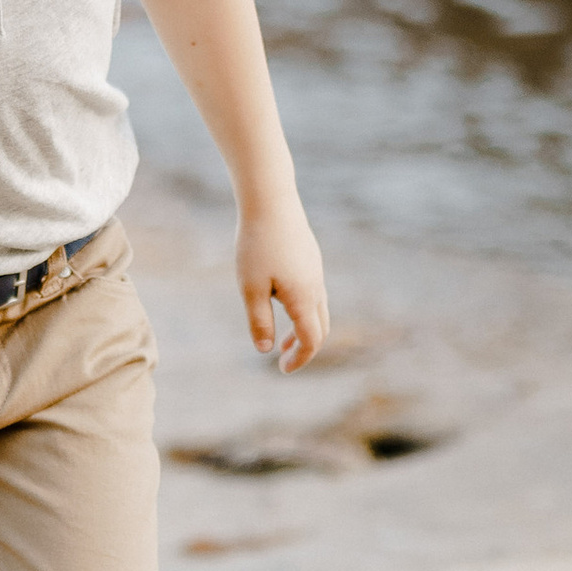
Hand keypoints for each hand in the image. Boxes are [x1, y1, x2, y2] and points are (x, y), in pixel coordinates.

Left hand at [237, 192, 327, 371]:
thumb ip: (259, 320)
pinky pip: (314, 292)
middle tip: (285, 358)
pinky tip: (280, 300)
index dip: (300, 359)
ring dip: (304, 328)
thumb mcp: (250, 288)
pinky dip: (303, 309)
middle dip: (306, 348)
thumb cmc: (256, 245)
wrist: (271, 201)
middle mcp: (316, 287)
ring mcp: (316, 271)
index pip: (312, 340)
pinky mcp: (311, 258)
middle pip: (321, 328)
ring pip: (318, 309)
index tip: (283, 369)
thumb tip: (264, 350)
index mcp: (303, 298)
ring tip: (283, 338)